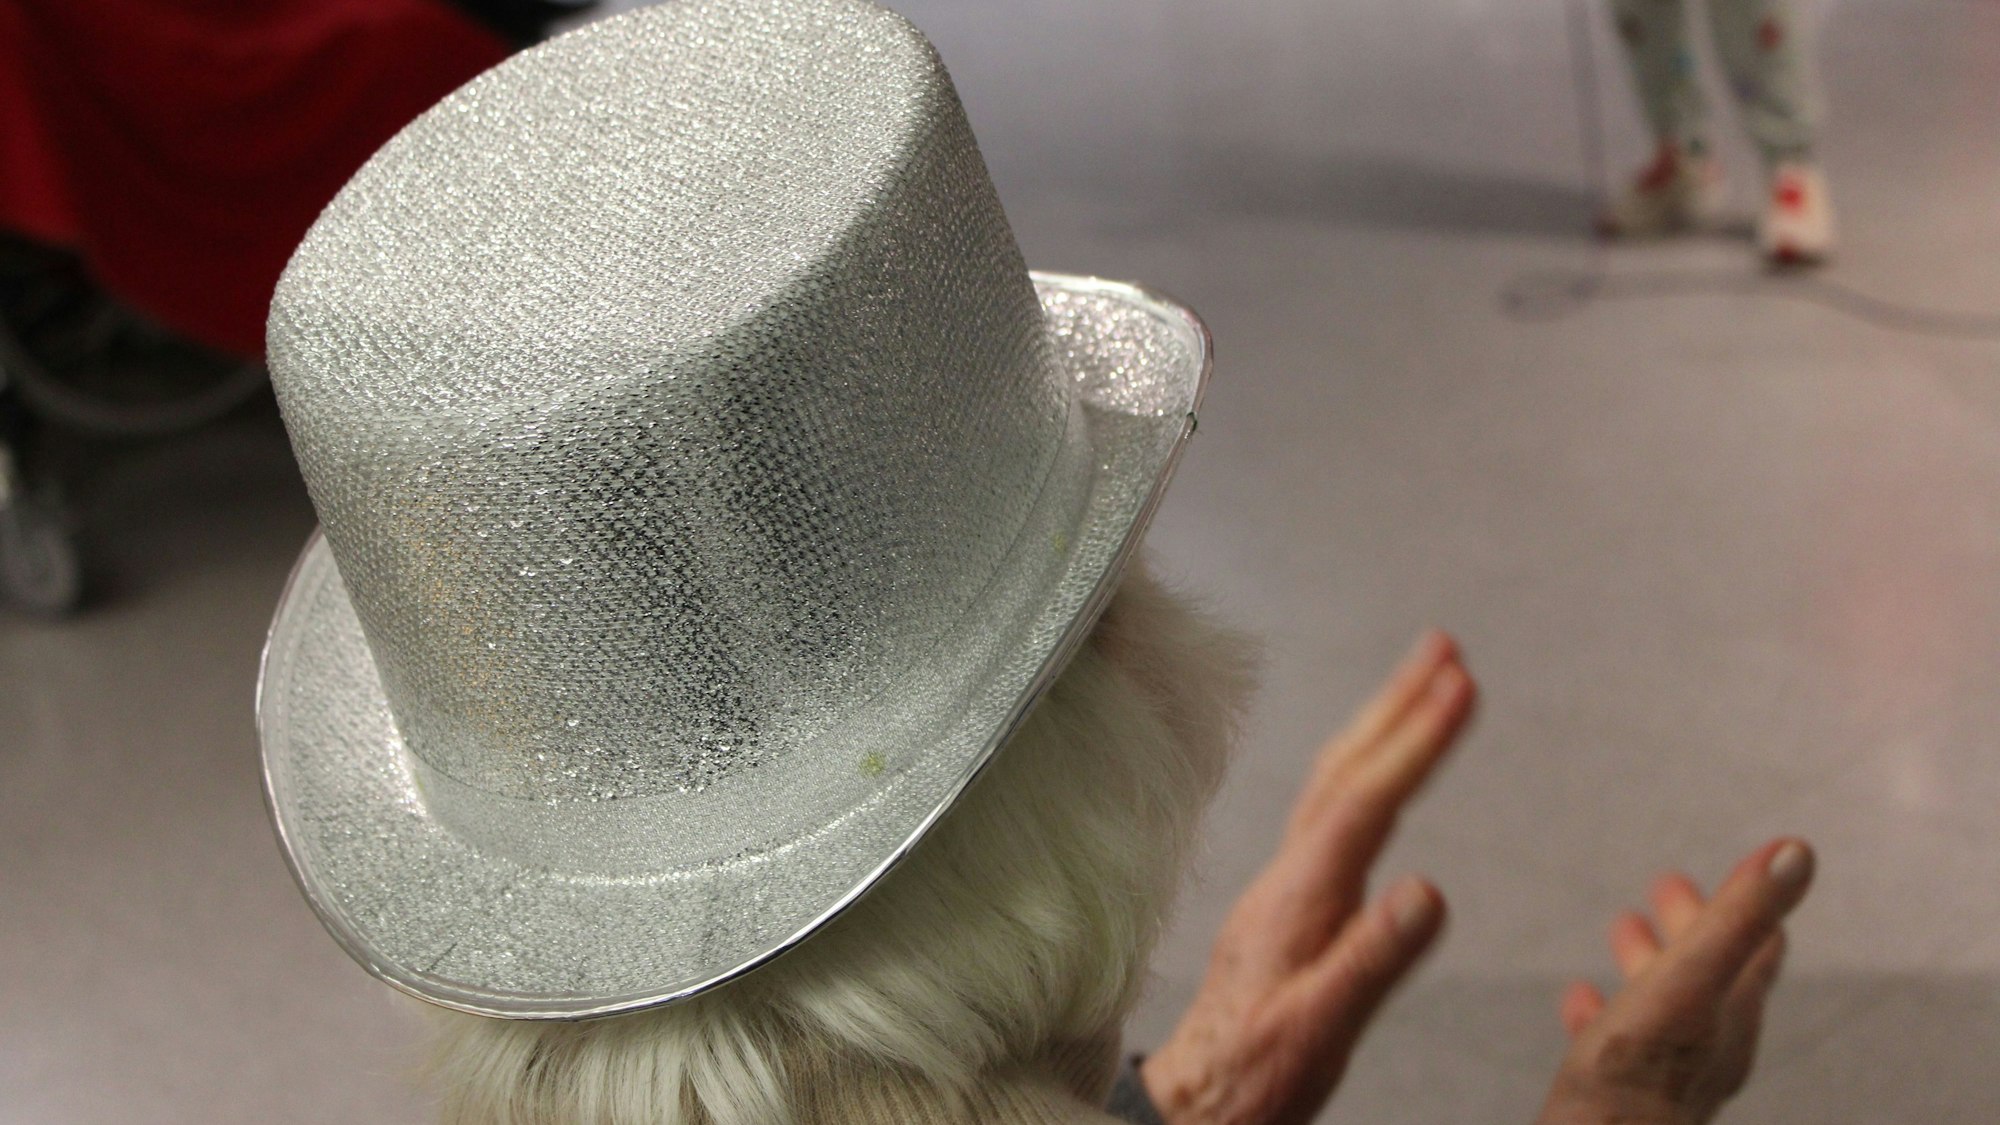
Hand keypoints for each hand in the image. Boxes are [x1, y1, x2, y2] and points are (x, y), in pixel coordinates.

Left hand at [1142, 631, 1475, 1123]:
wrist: (1199, 1100)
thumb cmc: (1256, 1070)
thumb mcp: (1321, 1026)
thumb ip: (1372, 958)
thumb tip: (1430, 889)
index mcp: (1300, 897)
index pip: (1366, 800)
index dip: (1415, 741)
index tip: (1461, 682)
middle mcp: (1289, 874)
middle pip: (1345, 769)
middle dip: (1397, 704)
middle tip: (1447, 647)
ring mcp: (1285, 882)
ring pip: (1333, 782)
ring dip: (1379, 725)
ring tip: (1424, 678)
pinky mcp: (1288, 898)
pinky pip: (1330, 809)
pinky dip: (1364, 769)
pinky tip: (1380, 768)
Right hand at [1536, 838, 1815, 1124]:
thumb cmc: (1638, 1075)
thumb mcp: (1687, 980)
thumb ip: (1739, 917)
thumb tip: (1799, 850)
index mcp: (1732, 1012)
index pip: (1761, 947)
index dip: (1747, 901)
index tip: (1731, 866)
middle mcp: (1712, 1045)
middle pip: (1712, 972)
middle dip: (1691, 924)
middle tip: (1664, 884)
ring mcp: (1671, 1073)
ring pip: (1669, 1005)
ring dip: (1650, 961)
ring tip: (1622, 928)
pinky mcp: (1628, 1094)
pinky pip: (1623, 1041)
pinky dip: (1609, 1008)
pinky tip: (1581, 999)